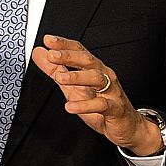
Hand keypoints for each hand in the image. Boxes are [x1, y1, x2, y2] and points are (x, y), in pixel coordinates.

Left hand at [31, 34, 163, 155]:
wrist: (126, 125)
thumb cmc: (101, 104)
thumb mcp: (73, 87)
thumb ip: (55, 70)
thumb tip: (40, 53)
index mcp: (93, 68)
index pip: (79, 51)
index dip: (64, 44)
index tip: (48, 40)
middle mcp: (104, 75)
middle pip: (88, 60)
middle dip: (69, 56)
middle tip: (52, 55)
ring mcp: (111, 91)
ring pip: (96, 78)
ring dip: (77, 77)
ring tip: (60, 78)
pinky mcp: (115, 108)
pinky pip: (102, 104)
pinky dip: (86, 105)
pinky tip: (71, 106)